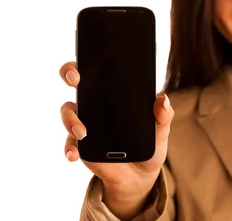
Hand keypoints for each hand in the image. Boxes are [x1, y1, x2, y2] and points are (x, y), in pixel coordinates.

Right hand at [59, 61, 173, 217]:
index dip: (91, 58)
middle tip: (75, 80)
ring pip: (68, 111)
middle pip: (75, 81)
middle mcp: (96, 104)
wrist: (141, 175)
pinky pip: (70, 143)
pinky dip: (69, 147)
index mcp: (115, 93)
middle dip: (70, 74)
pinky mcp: (82, 145)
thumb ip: (163, 115)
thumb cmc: (149, 144)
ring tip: (83, 132)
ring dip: (71, 119)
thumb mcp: (160, 130)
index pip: (100, 68)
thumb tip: (162, 100)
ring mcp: (86, 123)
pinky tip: (74, 154)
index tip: (90, 55)